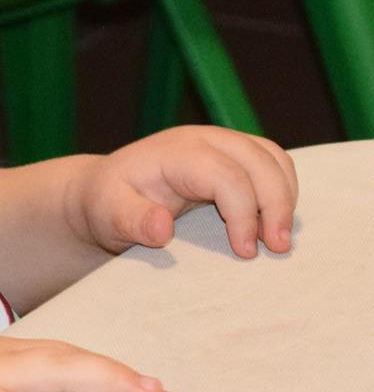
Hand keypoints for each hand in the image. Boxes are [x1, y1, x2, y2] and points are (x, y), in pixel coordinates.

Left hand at [68, 126, 297, 259]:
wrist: (107, 190)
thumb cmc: (108, 203)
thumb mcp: (108, 215)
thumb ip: (131, 220)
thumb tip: (161, 228)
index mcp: (173, 152)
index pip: (223, 173)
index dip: (242, 211)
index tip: (245, 251)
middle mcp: (202, 140)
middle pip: (257, 159)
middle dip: (275, 203)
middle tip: (277, 248)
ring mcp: (220, 144)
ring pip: (272, 157)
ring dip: (284, 197)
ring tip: (279, 240)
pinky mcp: (233, 157)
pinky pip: (272, 165)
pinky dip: (282, 191)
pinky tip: (273, 224)